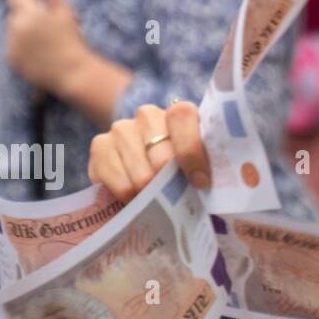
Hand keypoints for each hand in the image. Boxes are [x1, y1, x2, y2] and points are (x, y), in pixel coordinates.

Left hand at [5, 0, 86, 94]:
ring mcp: (12, 44)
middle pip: (14, 15)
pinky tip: (39, 56)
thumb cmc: (73, 41)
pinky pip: (12, 48)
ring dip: (23, 34)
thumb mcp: (65, 12)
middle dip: (26, 19)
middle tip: (46, 31)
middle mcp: (16, 27)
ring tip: (44, 45)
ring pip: (12, 32)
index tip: (38, 9)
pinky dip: (22, 50)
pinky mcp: (11, 59)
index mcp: (30, 13)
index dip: (26, 1)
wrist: (74, 73)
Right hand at [88, 101, 210, 201]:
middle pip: (161, 151)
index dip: (191, 150)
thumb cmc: (178, 179)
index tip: (200, 181)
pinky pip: (116, 178)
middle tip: (173, 200)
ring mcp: (121, 129)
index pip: (181, 116)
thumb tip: (219, 185)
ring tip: (153, 202)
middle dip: (170, 182)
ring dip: (149, 193)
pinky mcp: (100, 146)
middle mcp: (148, 116)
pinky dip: (127, 195)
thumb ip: (207, 172)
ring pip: (140, 171)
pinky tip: (133, 199)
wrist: (138, 185)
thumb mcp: (198, 171)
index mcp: (180, 116)